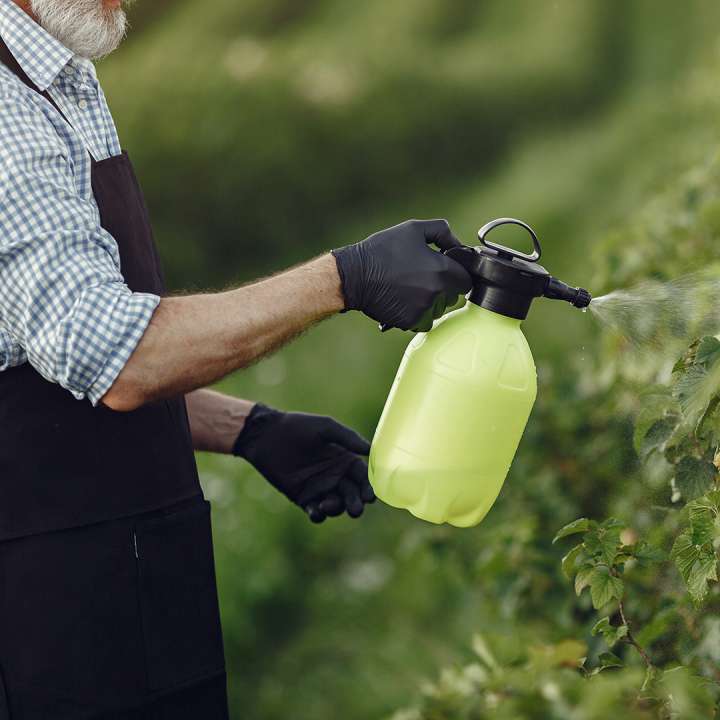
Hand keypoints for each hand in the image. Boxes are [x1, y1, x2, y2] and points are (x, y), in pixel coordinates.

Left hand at [232, 404, 374, 522]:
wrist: (267, 435)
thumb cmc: (297, 427)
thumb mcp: (325, 427)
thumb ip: (347, 437)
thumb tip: (371, 449)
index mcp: (344, 460)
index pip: (362, 477)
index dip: (368, 487)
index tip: (370, 496)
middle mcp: (335, 476)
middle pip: (352, 495)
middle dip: (356, 503)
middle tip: (356, 509)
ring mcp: (320, 488)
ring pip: (336, 506)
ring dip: (337, 509)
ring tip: (328, 504)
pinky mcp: (303, 498)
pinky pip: (315, 512)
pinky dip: (318, 515)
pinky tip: (316, 510)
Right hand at [331, 219, 472, 331]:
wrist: (354, 276)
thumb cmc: (382, 250)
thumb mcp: (413, 229)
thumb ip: (442, 231)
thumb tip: (458, 244)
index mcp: (442, 270)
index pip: (467, 280)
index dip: (458, 274)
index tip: (446, 270)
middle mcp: (436, 293)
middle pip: (453, 296)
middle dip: (444, 287)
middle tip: (423, 277)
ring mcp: (423, 310)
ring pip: (438, 310)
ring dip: (431, 302)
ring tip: (410, 288)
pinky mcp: (410, 322)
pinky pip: (423, 320)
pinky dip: (417, 313)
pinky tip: (403, 300)